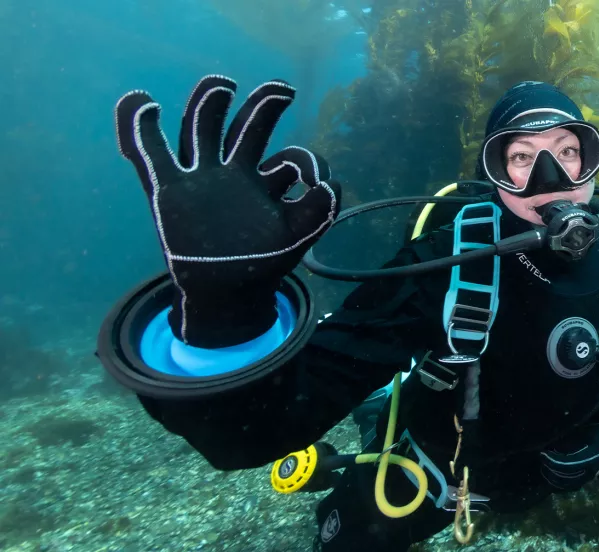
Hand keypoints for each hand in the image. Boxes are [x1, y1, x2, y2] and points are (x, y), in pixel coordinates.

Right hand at [115, 75, 340, 347]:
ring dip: (209, 103)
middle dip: (264, 105)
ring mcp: (199, 178)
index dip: (306, 161)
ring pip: (201, 128)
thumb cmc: (263, 261)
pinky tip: (140, 102)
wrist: (227, 294)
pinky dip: (139, 129)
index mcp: (264, 181)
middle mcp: (232, 172)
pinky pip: (150, 155)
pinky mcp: (168, 190)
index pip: (287, 158)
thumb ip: (318, 211)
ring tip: (223, 84)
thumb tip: (329, 184)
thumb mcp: (298, 236)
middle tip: (284, 90)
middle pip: (244, 127)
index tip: (316, 182)